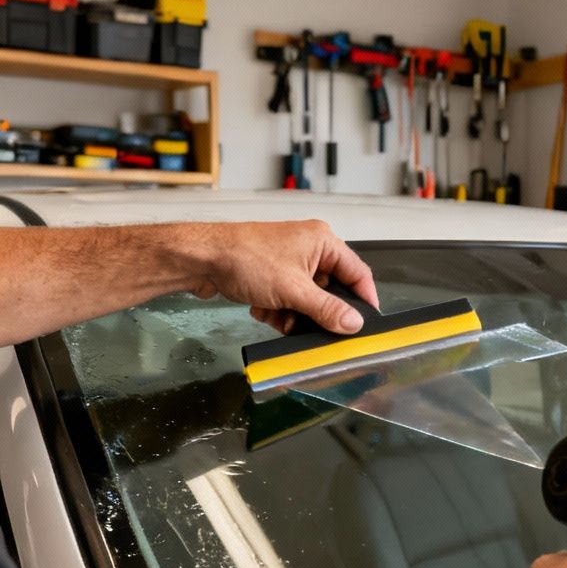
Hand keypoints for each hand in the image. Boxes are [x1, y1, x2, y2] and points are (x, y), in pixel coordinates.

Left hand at [176, 220, 379, 334]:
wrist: (200, 258)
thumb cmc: (242, 257)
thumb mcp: (293, 290)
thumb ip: (328, 310)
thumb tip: (353, 323)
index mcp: (322, 241)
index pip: (357, 273)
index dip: (363, 300)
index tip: (365, 322)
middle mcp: (309, 248)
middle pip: (330, 289)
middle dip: (317, 311)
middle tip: (313, 325)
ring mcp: (289, 260)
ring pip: (307, 298)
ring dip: (295, 313)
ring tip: (279, 316)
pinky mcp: (272, 273)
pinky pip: (288, 298)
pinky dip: (279, 310)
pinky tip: (263, 310)